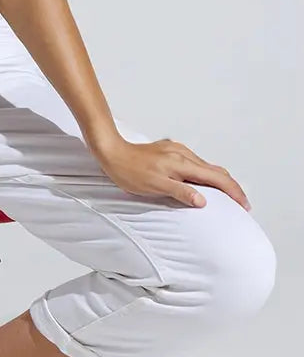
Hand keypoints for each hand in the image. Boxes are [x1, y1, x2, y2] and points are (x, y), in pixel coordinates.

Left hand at [93, 136, 250, 210]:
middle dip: (231, 187)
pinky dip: (206, 174)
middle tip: (240, 204)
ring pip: (206, 166)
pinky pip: (195, 163)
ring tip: (226, 196)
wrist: (112, 151)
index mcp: (183, 164)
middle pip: (216, 171)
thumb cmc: (129, 171)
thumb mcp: (155, 186)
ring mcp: (178, 150)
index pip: (217, 178)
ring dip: (219, 181)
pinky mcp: (171, 150)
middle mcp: (184, 154)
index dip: (233, 192)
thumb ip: (180, 192)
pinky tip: (203, 182)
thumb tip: (203, 200)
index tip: (244, 205)